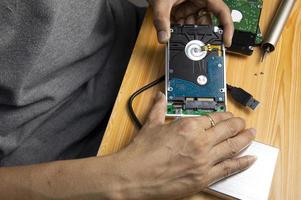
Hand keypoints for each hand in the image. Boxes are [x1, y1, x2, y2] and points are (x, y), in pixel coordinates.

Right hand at [115, 92, 255, 198]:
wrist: (134, 176)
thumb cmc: (141, 153)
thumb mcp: (151, 125)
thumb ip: (159, 108)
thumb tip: (160, 97)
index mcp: (188, 127)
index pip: (214, 117)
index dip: (225, 115)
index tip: (228, 115)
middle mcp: (200, 142)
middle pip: (228, 130)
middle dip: (238, 125)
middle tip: (243, 123)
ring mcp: (204, 161)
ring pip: (233, 147)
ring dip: (245, 140)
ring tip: (252, 134)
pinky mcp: (204, 178)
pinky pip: (229, 169)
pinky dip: (242, 163)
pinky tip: (250, 159)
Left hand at [149, 0, 233, 46]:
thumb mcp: (161, 2)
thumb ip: (161, 20)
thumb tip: (164, 38)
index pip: (222, 11)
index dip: (227, 27)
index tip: (226, 41)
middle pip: (207, 20)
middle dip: (199, 31)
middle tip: (191, 39)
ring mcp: (192, 4)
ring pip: (195, 22)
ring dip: (187, 30)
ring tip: (178, 30)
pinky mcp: (184, 7)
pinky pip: (186, 20)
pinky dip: (181, 26)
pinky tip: (174, 27)